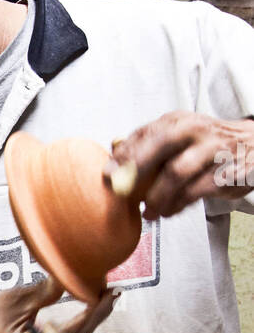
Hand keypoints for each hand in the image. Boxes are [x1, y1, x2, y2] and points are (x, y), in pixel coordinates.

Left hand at [102, 110, 253, 217]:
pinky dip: (177, 205)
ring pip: (176, 173)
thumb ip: (149, 143)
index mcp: (178, 121)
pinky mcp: (224, 173)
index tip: (107, 174)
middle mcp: (195, 130)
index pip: (145, 133)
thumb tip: (114, 151)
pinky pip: (194, 192)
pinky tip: (168, 211)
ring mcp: (212, 150)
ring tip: (148, 211)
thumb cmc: (207, 144)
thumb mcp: (180, 135)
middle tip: (121, 191)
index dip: (123, 155)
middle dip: (136, 170)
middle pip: (160, 146)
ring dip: (157, 196)